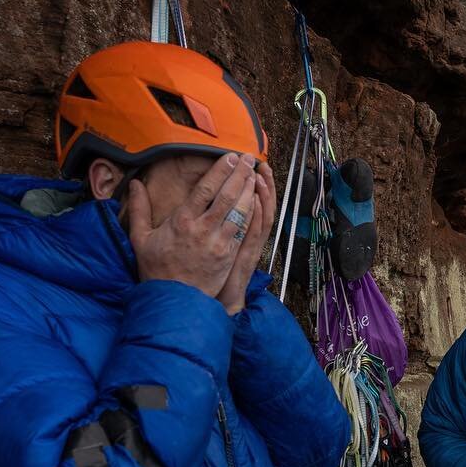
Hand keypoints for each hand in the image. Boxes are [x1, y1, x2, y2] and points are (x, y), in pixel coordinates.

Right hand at [125, 153, 258, 294]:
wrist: (173, 300)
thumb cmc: (156, 270)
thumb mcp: (140, 239)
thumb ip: (139, 209)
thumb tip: (135, 184)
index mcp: (181, 221)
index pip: (205, 189)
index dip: (220, 171)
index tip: (229, 157)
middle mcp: (201, 229)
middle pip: (226, 195)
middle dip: (239, 174)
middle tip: (248, 158)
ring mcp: (217, 243)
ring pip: (238, 211)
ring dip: (248, 190)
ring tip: (254, 174)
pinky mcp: (228, 256)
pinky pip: (243, 230)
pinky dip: (251, 214)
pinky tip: (257, 201)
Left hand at [217, 160, 274, 314]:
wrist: (214, 304)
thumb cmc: (209, 278)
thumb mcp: (214, 250)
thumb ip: (214, 228)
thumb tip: (204, 209)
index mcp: (238, 233)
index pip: (250, 203)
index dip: (252, 184)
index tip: (250, 164)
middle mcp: (245, 238)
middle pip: (258, 205)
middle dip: (259, 182)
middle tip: (258, 162)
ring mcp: (246, 247)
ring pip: (260, 218)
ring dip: (261, 195)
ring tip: (260, 174)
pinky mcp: (243, 258)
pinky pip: (253, 235)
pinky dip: (256, 218)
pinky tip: (255, 201)